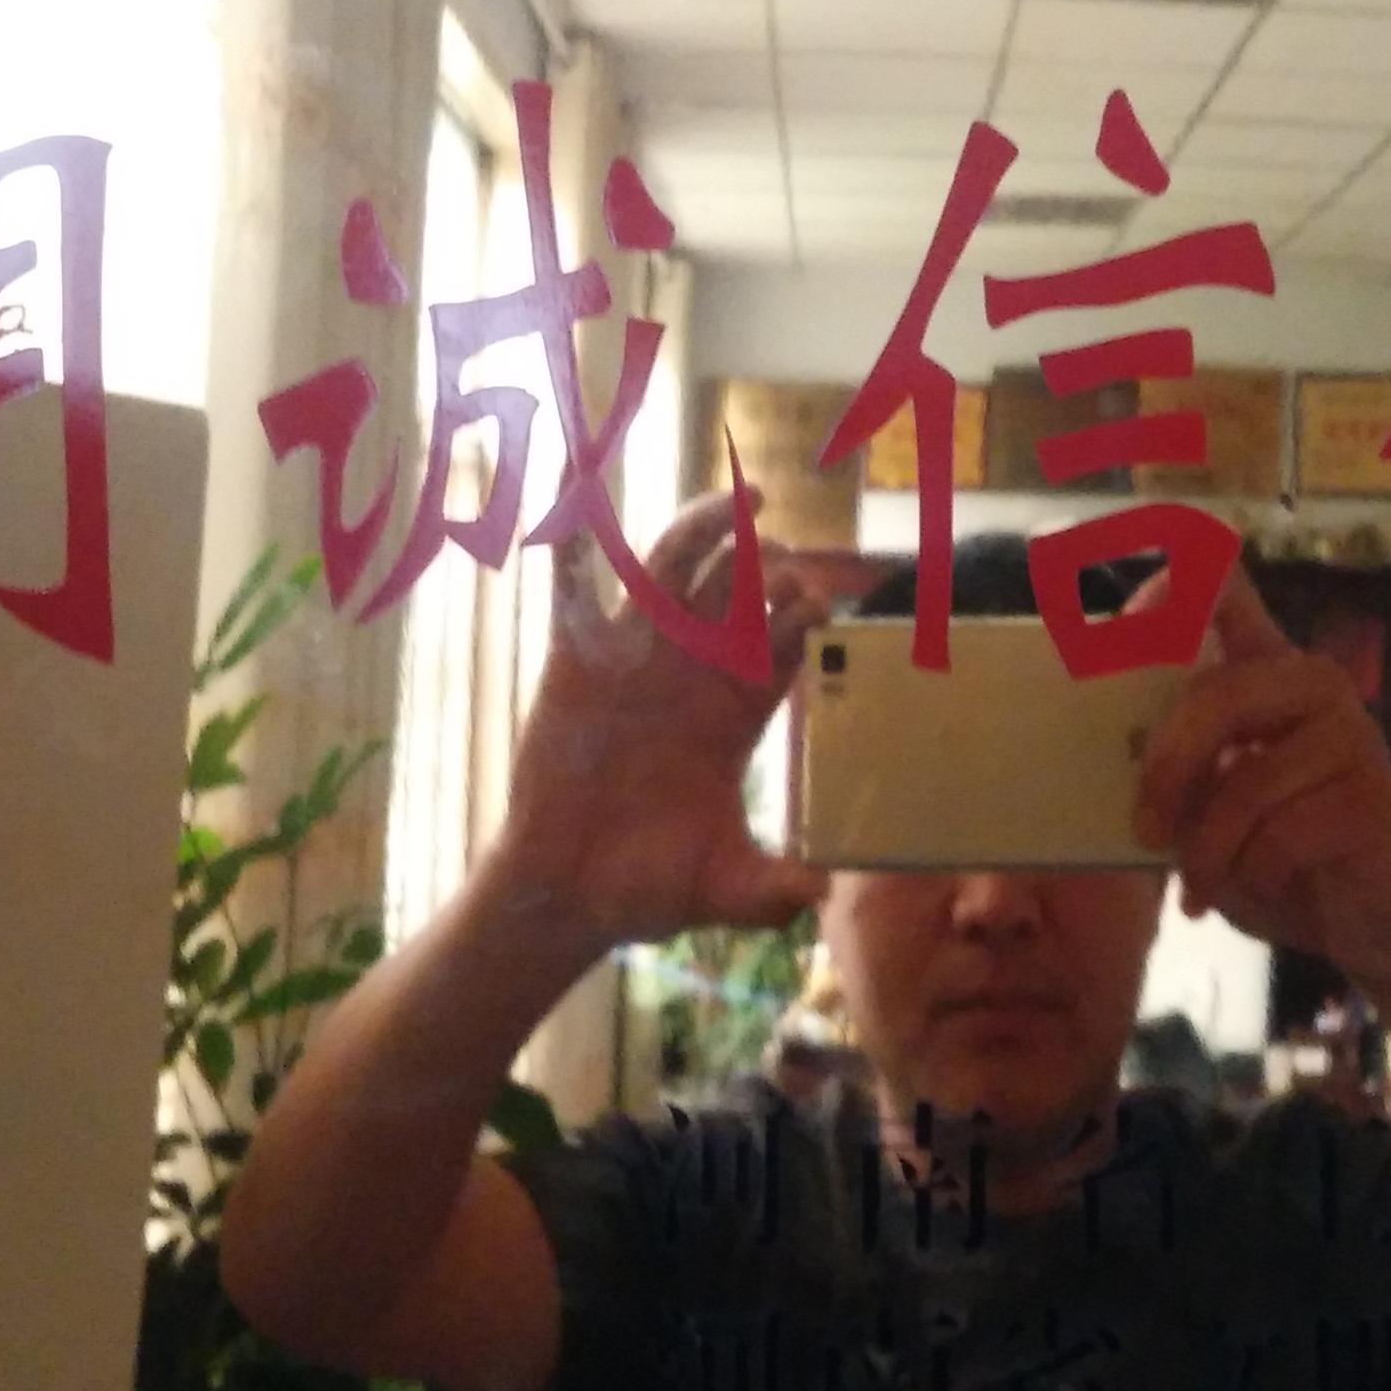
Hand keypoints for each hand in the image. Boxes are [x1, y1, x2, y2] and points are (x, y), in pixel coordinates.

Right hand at [480, 489, 830, 955]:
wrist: (568, 893)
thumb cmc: (651, 888)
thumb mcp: (724, 890)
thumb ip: (772, 891)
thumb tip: (822, 892)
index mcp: (739, 711)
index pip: (787, 639)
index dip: (806, 613)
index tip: (813, 607)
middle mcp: (693, 672)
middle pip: (742, 588)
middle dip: (766, 562)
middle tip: (778, 550)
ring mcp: (635, 658)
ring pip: (675, 567)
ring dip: (706, 526)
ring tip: (741, 499)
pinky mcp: (575, 661)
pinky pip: (571, 590)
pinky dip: (571, 545)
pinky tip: (574, 496)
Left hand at [1129, 569, 1390, 989]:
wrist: (1364, 920)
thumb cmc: (1273, 851)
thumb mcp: (1212, 800)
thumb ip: (1179, 760)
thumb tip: (1120, 754)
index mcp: (1265, 670)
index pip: (1224, 590)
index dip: (1172, 590)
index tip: (1131, 617)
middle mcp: (1313, 684)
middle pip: (1217, 696)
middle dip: (1167, 771)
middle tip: (1146, 830)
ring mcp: (1352, 736)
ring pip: (1244, 785)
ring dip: (1208, 851)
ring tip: (1203, 883)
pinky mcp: (1372, 799)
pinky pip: (1279, 837)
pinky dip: (1249, 876)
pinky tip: (1256, 889)